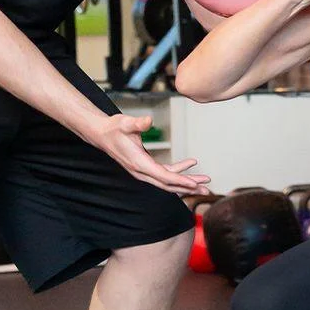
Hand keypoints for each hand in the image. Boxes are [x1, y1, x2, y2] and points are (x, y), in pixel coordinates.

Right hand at [89, 113, 210, 196]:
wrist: (102, 134)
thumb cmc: (115, 128)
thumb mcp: (125, 123)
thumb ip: (137, 123)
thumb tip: (148, 121)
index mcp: (139, 164)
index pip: (163, 176)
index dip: (180, 181)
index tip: (194, 184)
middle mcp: (142, 172)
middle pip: (169, 184)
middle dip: (188, 187)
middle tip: (207, 189)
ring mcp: (143, 172)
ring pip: (168, 181)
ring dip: (186, 182)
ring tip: (204, 182)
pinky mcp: (145, 168)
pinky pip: (165, 174)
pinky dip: (178, 172)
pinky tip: (190, 164)